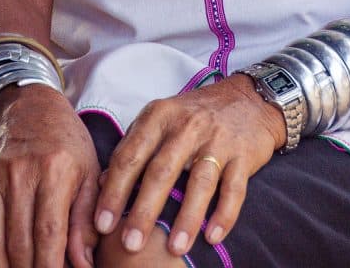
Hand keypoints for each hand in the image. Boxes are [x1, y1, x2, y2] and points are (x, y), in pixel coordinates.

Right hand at [0, 84, 100, 267]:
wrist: (31, 105)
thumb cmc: (66, 144)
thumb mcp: (88, 172)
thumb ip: (86, 219)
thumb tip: (84, 265)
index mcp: (54, 169)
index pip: (49, 233)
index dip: (50, 267)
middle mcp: (19, 170)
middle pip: (19, 242)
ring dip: (2, 267)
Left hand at [93, 74, 284, 256]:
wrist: (248, 99)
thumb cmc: (194, 114)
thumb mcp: (160, 119)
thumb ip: (133, 146)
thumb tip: (101, 182)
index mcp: (159, 116)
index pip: (130, 156)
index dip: (114, 191)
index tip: (102, 224)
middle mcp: (187, 126)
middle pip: (161, 171)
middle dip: (143, 211)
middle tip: (130, 244)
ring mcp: (217, 140)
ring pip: (200, 182)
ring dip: (186, 218)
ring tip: (174, 249)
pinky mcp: (243, 155)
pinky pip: (234, 189)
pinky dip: (224, 214)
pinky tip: (213, 237)